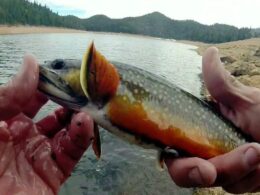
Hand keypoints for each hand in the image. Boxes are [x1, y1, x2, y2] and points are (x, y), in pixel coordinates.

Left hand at [0, 56, 93, 194]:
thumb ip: (8, 95)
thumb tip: (31, 62)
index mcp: (6, 121)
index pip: (31, 97)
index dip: (45, 83)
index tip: (62, 72)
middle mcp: (25, 136)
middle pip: (53, 112)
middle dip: (68, 100)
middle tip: (82, 88)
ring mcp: (41, 154)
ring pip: (67, 130)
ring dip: (78, 117)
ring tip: (85, 105)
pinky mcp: (54, 172)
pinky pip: (72, 151)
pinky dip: (82, 136)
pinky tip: (85, 123)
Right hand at [165, 47, 259, 193]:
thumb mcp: (245, 99)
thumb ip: (222, 84)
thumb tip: (209, 53)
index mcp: (195, 132)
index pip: (172, 151)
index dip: (175, 160)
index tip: (196, 163)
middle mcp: (203, 152)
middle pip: (184, 174)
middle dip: (196, 173)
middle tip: (210, 170)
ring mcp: (221, 168)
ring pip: (215, 181)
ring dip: (236, 169)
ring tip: (258, 149)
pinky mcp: (237, 180)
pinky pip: (236, 186)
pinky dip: (249, 175)